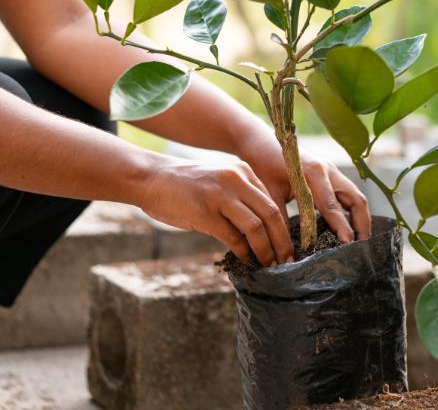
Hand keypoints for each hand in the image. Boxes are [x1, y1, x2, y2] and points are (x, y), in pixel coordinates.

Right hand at [139, 157, 293, 265]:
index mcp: (243, 172)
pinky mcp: (204, 212)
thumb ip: (240, 198)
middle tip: (287, 261)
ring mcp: (220, 195)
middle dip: (282, 241)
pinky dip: (243, 252)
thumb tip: (261, 230)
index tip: (287, 246)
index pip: (273, 202)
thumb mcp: (220, 182)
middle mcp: (236, 180)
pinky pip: (233, 237)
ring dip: (265, 250)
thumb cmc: (185, 185)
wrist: (150, 177)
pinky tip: (245, 261)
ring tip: (269, 265)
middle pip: (271, 214)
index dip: (283, 227)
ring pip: (255, 227)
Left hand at [240, 135, 370, 242]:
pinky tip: (349, 227)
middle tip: (362, 248)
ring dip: (360, 218)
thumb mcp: (270, 194)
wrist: (261, 142)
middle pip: (356, 199)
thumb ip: (281, 221)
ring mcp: (332, 171)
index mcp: (313, 173)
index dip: (342, 228)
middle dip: (362, 224)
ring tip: (360, 241)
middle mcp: (329, 171)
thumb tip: (287, 251)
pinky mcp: (331, 174)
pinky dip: (352, 211)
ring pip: (356, 196)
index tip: (348, 246)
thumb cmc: (263, 165)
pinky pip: (348, 194)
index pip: (332, 206)